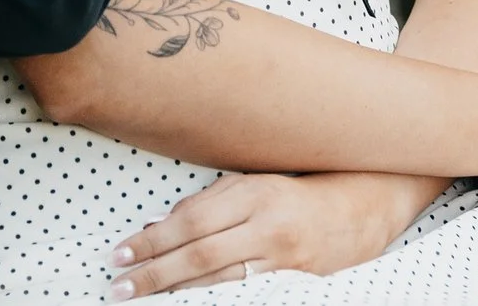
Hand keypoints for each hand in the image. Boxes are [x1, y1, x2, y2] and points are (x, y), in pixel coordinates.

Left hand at [107, 172, 417, 296]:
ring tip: (139, 295)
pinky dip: (207, 296)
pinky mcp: (293, 282)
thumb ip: (207, 202)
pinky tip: (183, 301)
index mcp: (254, 193)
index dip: (152, 239)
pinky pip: (242, 292)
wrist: (358, 211)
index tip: (120, 253)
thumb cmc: (296, 190)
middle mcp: (267, 225)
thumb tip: (158, 225)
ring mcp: (282, 258)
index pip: (192, 220)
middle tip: (119, 283)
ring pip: (217, 280)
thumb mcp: (251, 183)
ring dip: (173, 289)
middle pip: (199, 253)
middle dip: (154, 270)